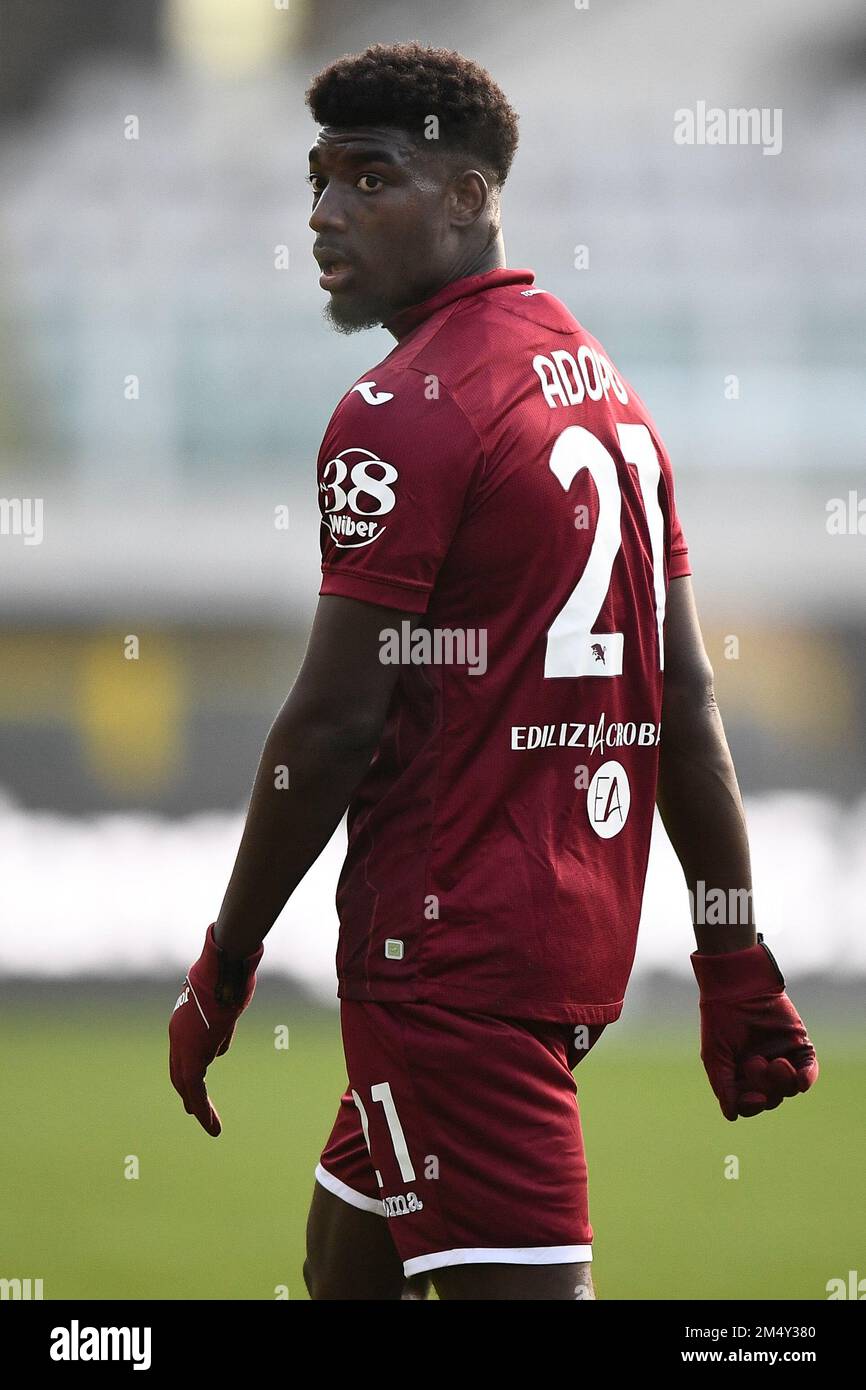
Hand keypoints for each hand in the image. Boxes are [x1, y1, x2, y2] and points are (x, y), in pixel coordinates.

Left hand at [168, 924, 263, 1135]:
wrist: (224, 969)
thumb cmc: (228, 980)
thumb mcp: (223, 1009)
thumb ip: (219, 1033)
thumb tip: (218, 1051)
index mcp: (184, 1022)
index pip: (183, 1055)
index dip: (188, 1073)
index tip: (193, 1088)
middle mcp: (178, 1035)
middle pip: (179, 1072)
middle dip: (187, 1093)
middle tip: (192, 1112)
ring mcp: (183, 1045)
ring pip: (185, 1084)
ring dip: (197, 1107)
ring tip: (211, 1127)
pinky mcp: (193, 1053)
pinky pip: (194, 1089)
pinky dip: (201, 1109)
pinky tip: (211, 1125)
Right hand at [691, 936, 817, 1120]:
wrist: (737, 987)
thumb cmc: (720, 1020)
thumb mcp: (715, 1056)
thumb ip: (723, 1086)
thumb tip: (731, 1116)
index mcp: (740, 1075)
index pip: (748, 1103)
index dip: (751, 1105)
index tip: (752, 1098)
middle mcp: (762, 1071)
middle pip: (771, 1099)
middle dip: (765, 1088)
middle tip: (754, 1062)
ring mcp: (782, 1058)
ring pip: (789, 1089)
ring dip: (783, 1083)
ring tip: (773, 1062)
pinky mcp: (798, 1046)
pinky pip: (808, 1071)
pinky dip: (806, 1078)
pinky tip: (799, 1078)